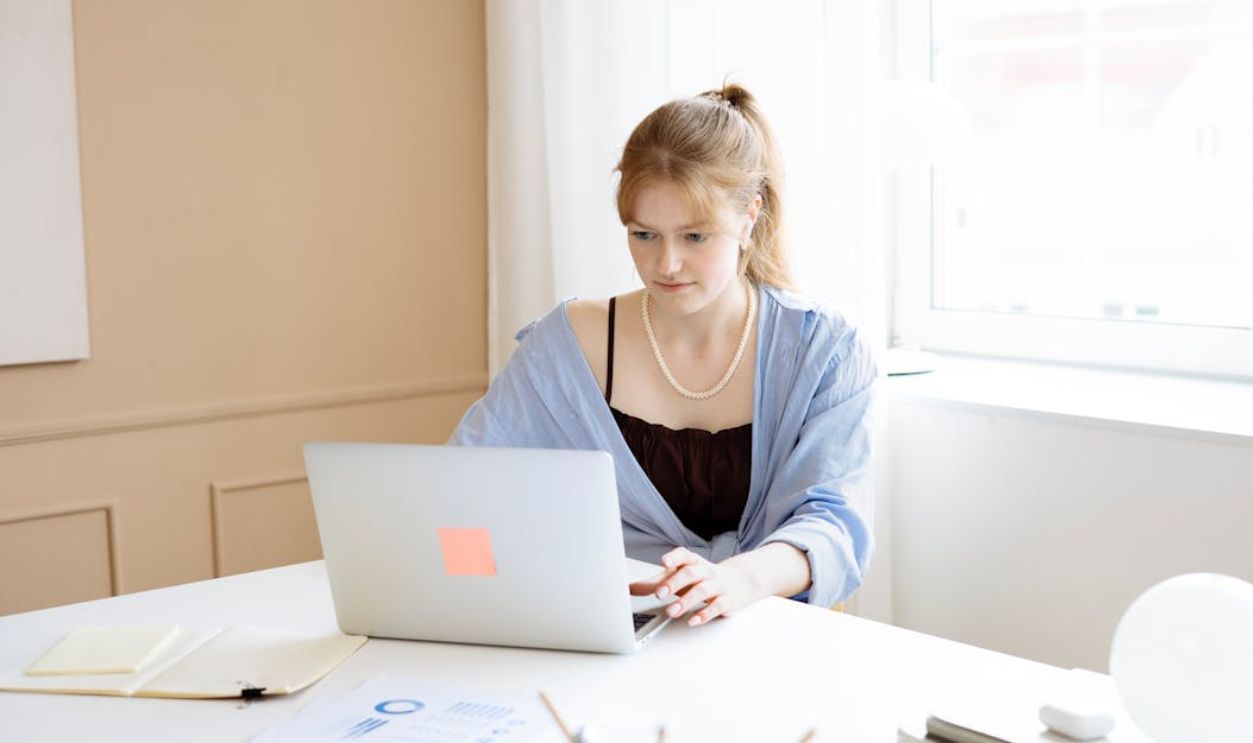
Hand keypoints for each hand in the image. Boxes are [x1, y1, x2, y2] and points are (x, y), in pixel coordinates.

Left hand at [628, 547, 759, 626]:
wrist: (738, 582)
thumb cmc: (701, 579)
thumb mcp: (678, 577)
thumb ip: (655, 582)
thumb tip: (629, 588)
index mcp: (692, 562)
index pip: (683, 555)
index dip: (674, 558)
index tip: (663, 563)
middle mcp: (705, 571)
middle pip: (690, 574)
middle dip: (674, 583)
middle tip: (659, 593)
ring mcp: (718, 585)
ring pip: (702, 591)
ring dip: (686, 602)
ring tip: (671, 612)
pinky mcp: (727, 601)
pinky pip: (717, 606)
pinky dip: (705, 614)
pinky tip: (693, 620)